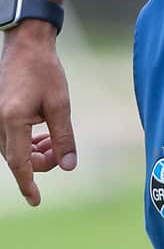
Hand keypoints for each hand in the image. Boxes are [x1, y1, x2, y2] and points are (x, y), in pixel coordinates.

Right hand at [0, 25, 76, 206]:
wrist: (26, 47)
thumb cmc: (44, 72)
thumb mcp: (60, 104)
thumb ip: (63, 137)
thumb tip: (69, 166)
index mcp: (11, 121)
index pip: (19, 163)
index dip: (28, 184)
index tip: (36, 201)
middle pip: (18, 160)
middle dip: (42, 162)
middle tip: (62, 152)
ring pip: (15, 152)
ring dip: (36, 153)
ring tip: (55, 140)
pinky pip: (11, 141)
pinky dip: (28, 143)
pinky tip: (44, 135)